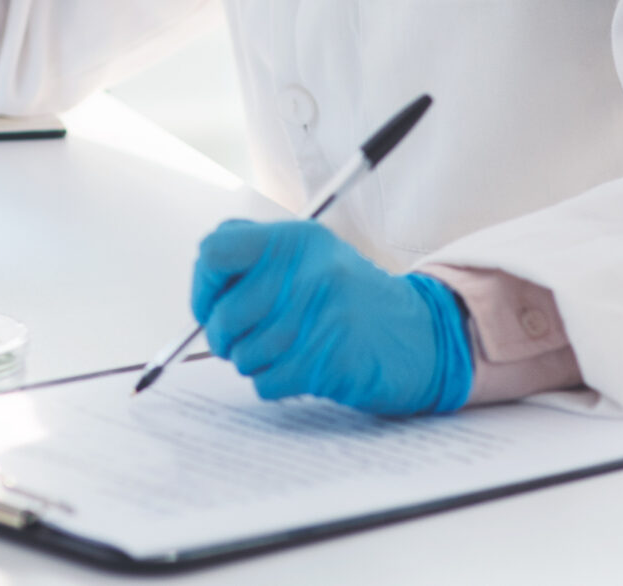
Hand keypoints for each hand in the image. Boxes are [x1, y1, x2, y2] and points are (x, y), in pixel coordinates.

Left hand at [191, 218, 472, 415]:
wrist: (422, 337)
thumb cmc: (352, 301)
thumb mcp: (311, 259)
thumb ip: (258, 260)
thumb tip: (200, 290)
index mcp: (297, 239)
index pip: (215, 251)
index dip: (202, 285)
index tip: (210, 303)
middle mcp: (307, 272)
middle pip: (222, 314)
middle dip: (224, 337)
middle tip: (245, 339)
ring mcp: (319, 316)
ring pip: (241, 353)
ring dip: (254, 361)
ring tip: (287, 350)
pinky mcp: (327, 360)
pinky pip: (265, 381)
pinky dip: (274, 382)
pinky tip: (302, 367)